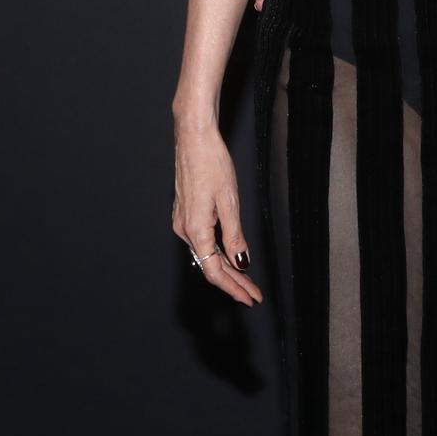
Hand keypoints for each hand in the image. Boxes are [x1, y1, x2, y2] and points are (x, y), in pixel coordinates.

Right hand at [173, 126, 261, 304]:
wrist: (193, 138)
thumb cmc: (212, 164)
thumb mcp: (229, 202)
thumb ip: (235, 236)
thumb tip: (242, 262)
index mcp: (195, 230)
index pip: (214, 271)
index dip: (234, 287)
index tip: (250, 297)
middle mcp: (185, 230)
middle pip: (210, 265)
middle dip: (234, 281)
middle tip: (253, 293)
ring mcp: (183, 221)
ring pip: (206, 254)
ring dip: (227, 269)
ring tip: (247, 281)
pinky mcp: (186, 213)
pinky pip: (203, 241)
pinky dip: (218, 253)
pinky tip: (230, 257)